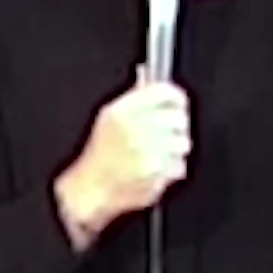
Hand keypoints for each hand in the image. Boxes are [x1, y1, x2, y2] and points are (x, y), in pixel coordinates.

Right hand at [54, 81, 189, 242]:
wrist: (90, 191)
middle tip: (167, 137)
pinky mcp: (156, 171)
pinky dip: (171, 171)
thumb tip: (153, 82)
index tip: (179, 103)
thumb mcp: (109, 121)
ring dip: (174, 152)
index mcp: (121, 111)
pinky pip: (179, 166)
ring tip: (157, 157)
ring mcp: (146, 149)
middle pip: (178, 117)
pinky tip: (154, 172)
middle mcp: (134, 127)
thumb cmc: (99, 158)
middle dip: (177, 129)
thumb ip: (134, 100)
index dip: (176, 97)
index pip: (163, 92)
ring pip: (183, 143)